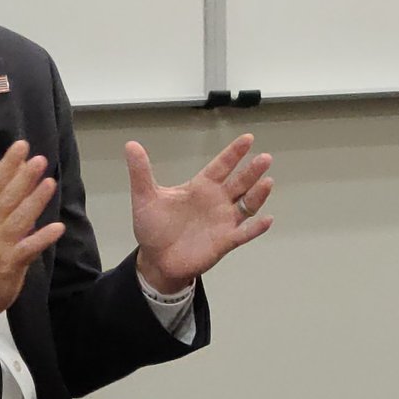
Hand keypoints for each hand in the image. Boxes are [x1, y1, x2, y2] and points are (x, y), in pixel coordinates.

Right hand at [0, 140, 65, 354]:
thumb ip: (7, 208)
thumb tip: (24, 182)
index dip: (8, 165)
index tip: (21, 145)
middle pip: (7, 198)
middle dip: (23, 177)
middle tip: (39, 158)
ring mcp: (0, 245)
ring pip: (18, 219)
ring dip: (34, 201)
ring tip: (50, 182)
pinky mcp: (9, 264)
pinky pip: (27, 249)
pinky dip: (42, 238)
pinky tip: (57, 227)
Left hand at [127, 133, 273, 292]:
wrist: (156, 260)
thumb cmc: (154, 227)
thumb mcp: (145, 197)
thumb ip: (141, 172)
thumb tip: (131, 144)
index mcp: (201, 186)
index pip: (221, 165)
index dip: (234, 153)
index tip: (248, 138)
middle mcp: (217, 201)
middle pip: (239, 182)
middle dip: (252, 170)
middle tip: (265, 157)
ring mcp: (223, 221)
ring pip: (246, 205)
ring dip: (258, 194)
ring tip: (267, 182)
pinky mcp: (224, 241)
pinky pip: (244, 233)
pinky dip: (256, 228)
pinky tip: (267, 220)